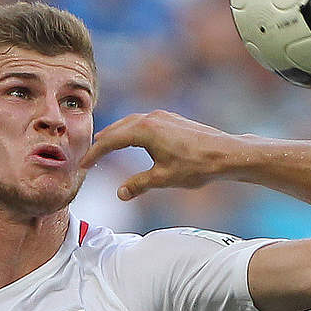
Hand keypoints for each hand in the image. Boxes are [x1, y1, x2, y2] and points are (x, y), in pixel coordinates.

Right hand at [80, 110, 240, 199]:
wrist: (226, 154)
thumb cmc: (197, 165)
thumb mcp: (163, 178)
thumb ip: (138, 185)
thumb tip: (120, 194)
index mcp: (144, 130)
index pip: (111, 141)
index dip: (95, 154)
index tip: (83, 165)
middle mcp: (152, 118)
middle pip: (118, 128)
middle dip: (103, 142)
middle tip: (89, 155)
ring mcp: (164, 116)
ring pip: (131, 123)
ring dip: (117, 134)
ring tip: (106, 145)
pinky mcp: (173, 120)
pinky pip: (145, 123)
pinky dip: (132, 131)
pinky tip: (134, 140)